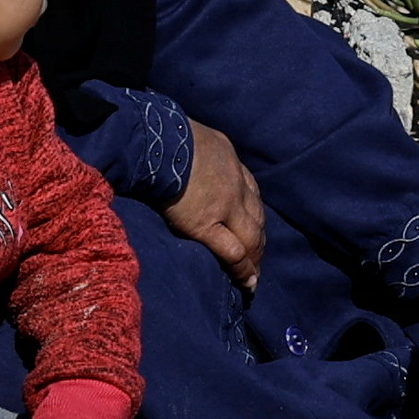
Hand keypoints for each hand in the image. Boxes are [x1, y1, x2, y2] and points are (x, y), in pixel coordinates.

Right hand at [166, 123, 264, 279]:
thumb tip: (192, 155)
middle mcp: (235, 185)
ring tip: (254, 277)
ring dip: (255, 258)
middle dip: (260, 241)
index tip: (253, 229)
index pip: (251, 193)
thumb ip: (202, 152)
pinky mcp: (207, 225)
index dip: (253, 213)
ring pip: (251, 238)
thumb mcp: (195, 136)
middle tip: (258, 260)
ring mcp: (225, 207)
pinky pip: (232, 252)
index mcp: (230, 162)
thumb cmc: (167, 135)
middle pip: (257, 218)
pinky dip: (242, 269)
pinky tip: (246, 282)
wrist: (158, 141)